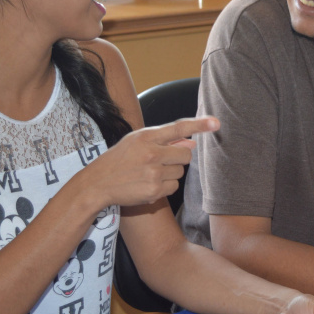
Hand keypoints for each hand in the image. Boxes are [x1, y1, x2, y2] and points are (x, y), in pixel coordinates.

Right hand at [88, 117, 218, 207]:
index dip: (199, 125)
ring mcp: (153, 173)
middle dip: (178, 158)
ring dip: (171, 173)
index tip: (216, 123)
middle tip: (160, 160)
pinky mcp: (154, 190)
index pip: (178, 127)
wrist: (97, 184)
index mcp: (146, 137)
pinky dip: (165, 186)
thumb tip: (192, 142)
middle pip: (185, 154)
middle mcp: (151, 153)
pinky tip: (148, 184)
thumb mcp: (137, 142)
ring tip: (150, 173)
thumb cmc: (119, 160)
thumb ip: (165, 140)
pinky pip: (173, 187)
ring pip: (181, 172)